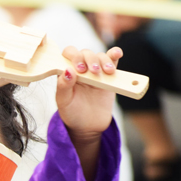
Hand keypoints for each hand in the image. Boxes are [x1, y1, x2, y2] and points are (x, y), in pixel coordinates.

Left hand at [56, 46, 122, 180]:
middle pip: (85, 53)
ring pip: (100, 56)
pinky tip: (117, 54)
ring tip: (107, 72)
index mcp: (66, 72)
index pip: (68, 54)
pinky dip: (115, 55)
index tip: (80, 69)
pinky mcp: (108, 76)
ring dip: (104, 60)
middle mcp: (80, 69)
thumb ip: (63, 86)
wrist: (88, 127)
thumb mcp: (63, 102)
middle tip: (94, 72)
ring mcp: (95, 71)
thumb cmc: (72, 113)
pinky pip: (112, 61)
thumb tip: (67, 70)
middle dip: (90, 59)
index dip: (74, 56)